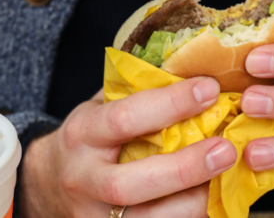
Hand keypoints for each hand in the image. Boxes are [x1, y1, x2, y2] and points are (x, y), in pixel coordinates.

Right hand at [18, 77, 236, 217]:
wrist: (48, 182)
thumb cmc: (89, 137)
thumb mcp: (102, 106)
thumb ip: (139, 93)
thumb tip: (195, 71)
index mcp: (82, 134)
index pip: (124, 119)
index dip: (170, 104)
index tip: (209, 90)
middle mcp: (83, 179)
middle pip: (129, 183)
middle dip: (183, 168)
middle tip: (225, 149)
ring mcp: (94, 216)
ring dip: (193, 202)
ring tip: (225, 179)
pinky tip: (211, 200)